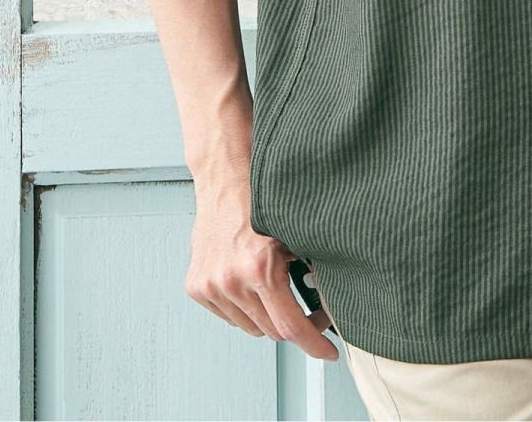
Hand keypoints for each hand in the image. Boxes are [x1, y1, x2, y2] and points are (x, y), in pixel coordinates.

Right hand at [186, 181, 339, 359]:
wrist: (225, 178)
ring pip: (249, 326)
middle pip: (271, 331)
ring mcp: (211, 285)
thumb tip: (335, 299)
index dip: (314, 343)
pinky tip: (253, 284)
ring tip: (278, 289)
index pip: (290, 327)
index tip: (328, 352)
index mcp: (259, 268)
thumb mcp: (297, 233)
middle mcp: (231, 281)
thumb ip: (313, 267)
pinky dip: (244, 307)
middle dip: (295, 327)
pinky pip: (229, 315)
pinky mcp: (196, 286)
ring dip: (267, 317)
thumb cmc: (262, 201)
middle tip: (312, 312)